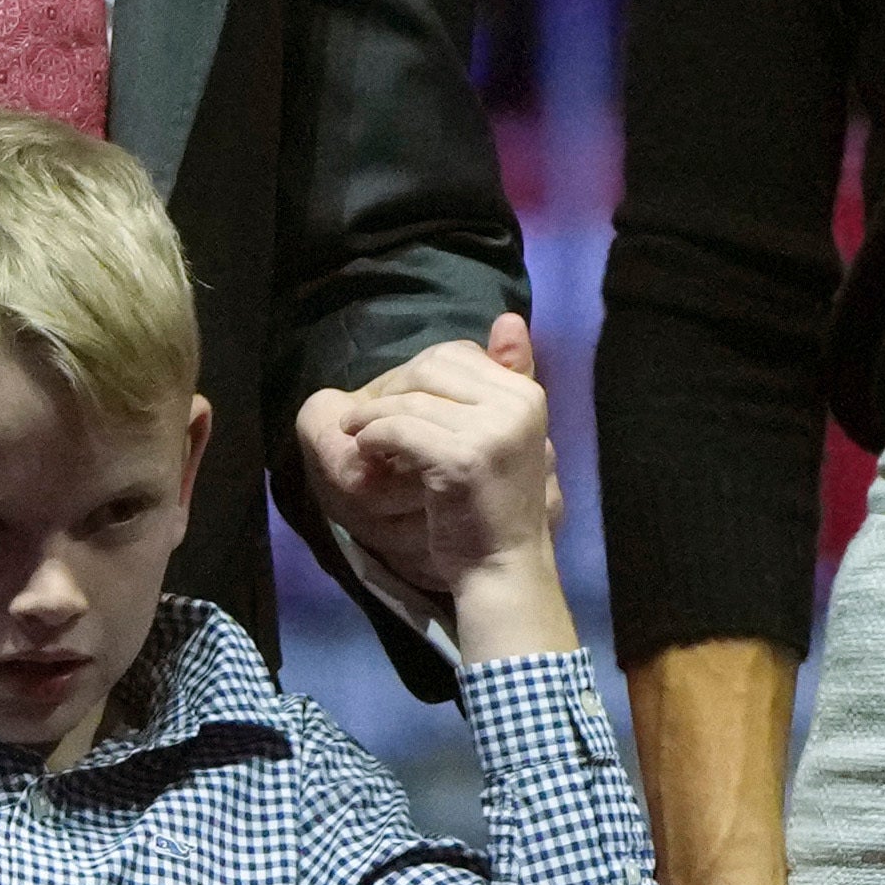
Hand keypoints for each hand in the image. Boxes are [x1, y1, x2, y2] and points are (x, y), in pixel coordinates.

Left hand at [295, 319, 567, 651]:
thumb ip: (504, 377)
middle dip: (389, 389)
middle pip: (430, 368)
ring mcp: (492, 432)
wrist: (502, 566)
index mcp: (527, 393)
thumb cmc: (494, 502)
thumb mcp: (503, 432)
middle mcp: (517, 405)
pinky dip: (373, 438)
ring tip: (357, 434)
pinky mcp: (462, 460)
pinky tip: (367, 453)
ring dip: (371, 416)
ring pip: (409, 400)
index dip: (413, 376)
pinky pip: (399, 430)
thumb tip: (507, 319)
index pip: (456, 354)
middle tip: (365, 419)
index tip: (394, 404)